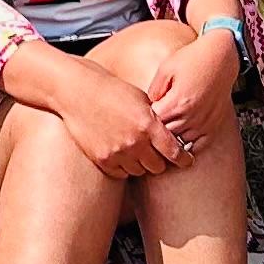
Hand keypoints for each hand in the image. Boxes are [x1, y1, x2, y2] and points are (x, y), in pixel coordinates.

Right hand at [51, 60, 182, 178]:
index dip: (184, 159)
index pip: (175, 152)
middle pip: (158, 167)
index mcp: (148, 124)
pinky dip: (123, 166)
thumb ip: (156, 119)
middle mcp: (134, 142)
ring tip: (134, 149)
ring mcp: (117, 153)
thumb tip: (172, 135)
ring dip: (140, 163)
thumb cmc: (109, 89)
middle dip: (160, 160)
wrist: (76, 91)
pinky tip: (120, 151)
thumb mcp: (140, 98)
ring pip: (139, 171)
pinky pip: (121, 174)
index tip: (186, 161)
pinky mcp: (102, 160)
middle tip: (156, 152)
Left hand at [139, 21, 240, 158]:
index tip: (141, 117)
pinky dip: (188, 147)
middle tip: (148, 129)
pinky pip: (199, 146)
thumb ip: (154, 90)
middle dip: (156, 134)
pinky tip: (180, 142)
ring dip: (171, 141)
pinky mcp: (213, 126)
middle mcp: (191, 116)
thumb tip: (148, 107)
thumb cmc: (193, 59)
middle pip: (166, 137)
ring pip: (181, 145)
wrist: (221, 56)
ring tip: (162, 137)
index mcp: (177, 103)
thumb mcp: (166, 68)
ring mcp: (204, 123)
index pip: (153, 124)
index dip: (145, 121)